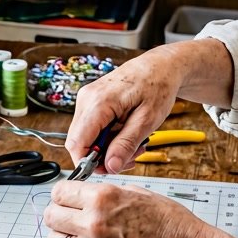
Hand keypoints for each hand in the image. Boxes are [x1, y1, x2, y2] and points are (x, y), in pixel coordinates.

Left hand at [43, 178, 215, 237]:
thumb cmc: (168, 223)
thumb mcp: (135, 192)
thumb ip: (104, 193)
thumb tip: (82, 194)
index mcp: (103, 198)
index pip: (59, 192)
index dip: (62, 195)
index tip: (65, 199)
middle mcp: (94, 223)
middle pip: (51, 216)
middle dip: (58, 215)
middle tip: (67, 218)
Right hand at [66, 40, 233, 174]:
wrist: (160, 67)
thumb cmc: (157, 86)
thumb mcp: (147, 121)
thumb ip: (126, 144)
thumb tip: (110, 166)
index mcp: (98, 103)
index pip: (77, 143)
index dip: (88, 163)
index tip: (109, 170)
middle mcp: (87, 99)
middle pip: (78, 142)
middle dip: (101, 157)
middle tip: (129, 158)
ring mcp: (87, 99)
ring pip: (85, 137)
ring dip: (106, 148)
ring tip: (133, 146)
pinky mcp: (91, 102)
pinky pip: (91, 128)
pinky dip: (107, 138)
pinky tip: (125, 135)